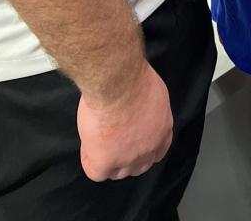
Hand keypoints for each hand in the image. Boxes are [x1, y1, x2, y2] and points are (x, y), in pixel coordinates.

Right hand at [77, 61, 173, 181]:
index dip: (144, 148)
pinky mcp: (106, 161)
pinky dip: (90, 160)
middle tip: (113, 141)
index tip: (132, 139)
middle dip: (127, 158)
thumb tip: (138, 111)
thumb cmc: (134, 77)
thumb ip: (149, 109)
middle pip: (139, 166)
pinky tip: (88, 146)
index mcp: (163, 128)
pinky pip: (96, 172)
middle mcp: (149, 148)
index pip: (158, 151)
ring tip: (98, 143)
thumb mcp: (153, 92)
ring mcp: (128, 158)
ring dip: (109, 162)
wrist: (118, 81)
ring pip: (118, 172)